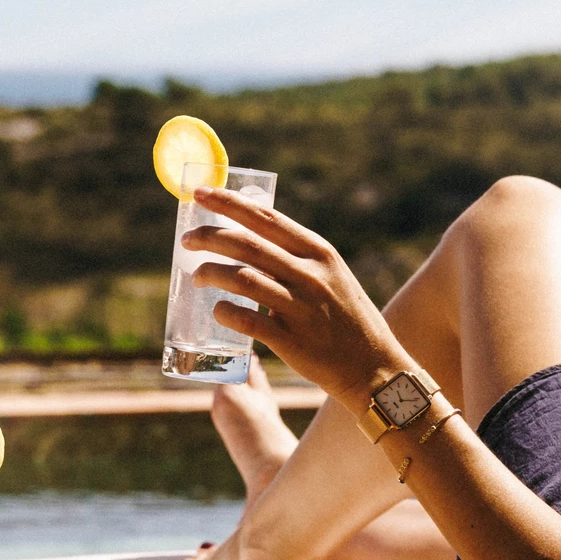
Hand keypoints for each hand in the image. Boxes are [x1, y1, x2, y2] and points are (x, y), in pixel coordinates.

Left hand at [183, 185, 412, 406]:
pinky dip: (225, 312)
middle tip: (186, 239)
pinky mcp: (292, 340)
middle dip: (209, 237)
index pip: (266, 218)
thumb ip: (296, 259)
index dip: (228, 203)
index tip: (199, 193)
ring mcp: (301, 307)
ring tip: (196, 276)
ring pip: (242, 279)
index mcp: (318, 253)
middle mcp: (310, 275)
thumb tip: (248, 240)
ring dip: (211, 273)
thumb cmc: (346, 318)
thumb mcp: (331, 276)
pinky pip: (247, 319)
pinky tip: (217, 310)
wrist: (374, 366)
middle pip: (247, 245)